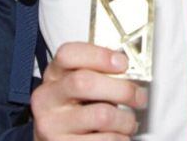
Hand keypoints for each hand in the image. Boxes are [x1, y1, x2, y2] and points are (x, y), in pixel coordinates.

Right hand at [32, 42, 146, 140]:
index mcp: (53, 76)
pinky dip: (120, 138)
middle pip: (85, 83)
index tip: (123, 63)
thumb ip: (98, 74)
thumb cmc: (75, 112)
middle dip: (121, 89)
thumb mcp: (78, 87)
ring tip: (128, 122)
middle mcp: (47, 99)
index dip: (99, 55)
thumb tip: (129, 69)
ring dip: (125, 120)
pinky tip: (117, 136)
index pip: (68, 54)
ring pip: (102, 115)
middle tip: (139, 96)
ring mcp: (52, 125)